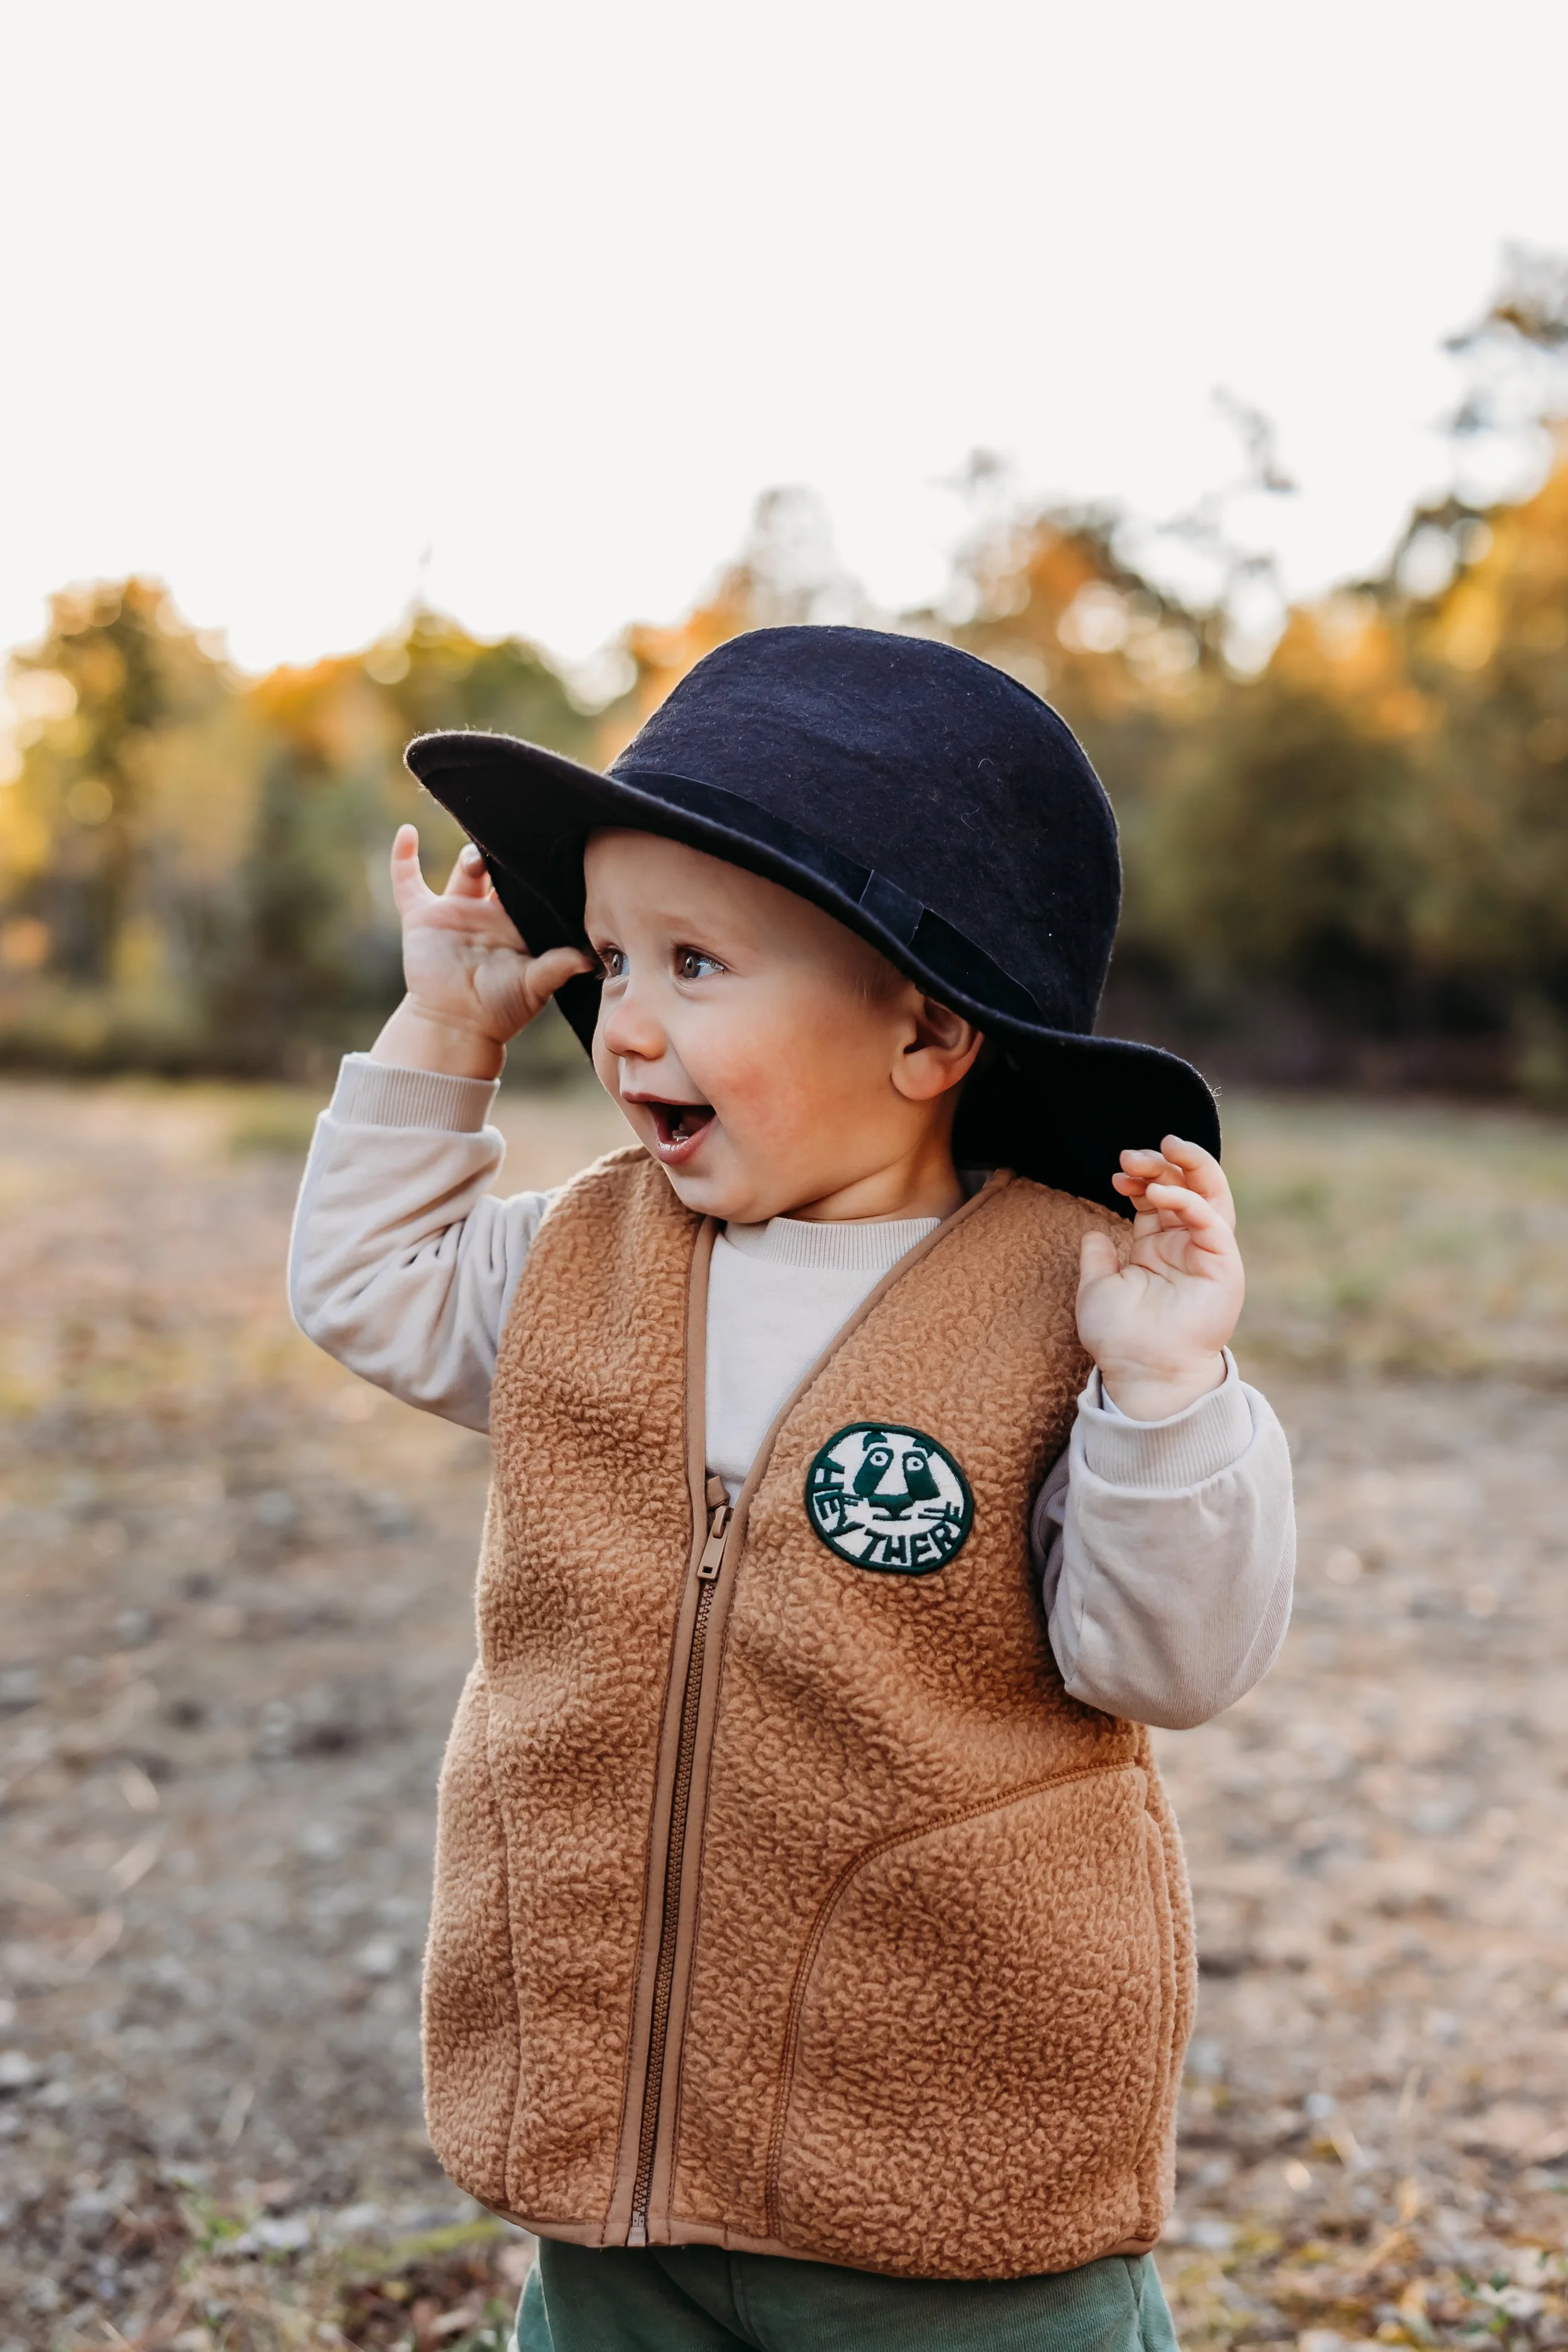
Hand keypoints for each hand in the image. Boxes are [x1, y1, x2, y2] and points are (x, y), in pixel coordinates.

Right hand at [369, 826, 593, 1078]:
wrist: (456, 1025)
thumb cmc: (500, 1009)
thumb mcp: (534, 986)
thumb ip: (558, 967)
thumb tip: (589, 959)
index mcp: (516, 923)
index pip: (529, 887)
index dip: (536, 869)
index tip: (547, 848)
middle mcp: (487, 912)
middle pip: (500, 870)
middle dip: (506, 854)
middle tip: (518, 839)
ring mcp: (454, 911)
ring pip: (465, 869)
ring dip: (472, 853)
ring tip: (480, 851)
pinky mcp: (422, 916)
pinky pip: (407, 881)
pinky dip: (403, 856)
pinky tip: (407, 832)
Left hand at [1075, 1135, 1242, 1419]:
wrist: (1141, 1373)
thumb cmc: (1120, 1338)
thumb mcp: (1098, 1287)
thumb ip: (1098, 1258)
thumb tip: (1093, 1233)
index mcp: (1159, 1247)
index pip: (1158, 1196)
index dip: (1139, 1178)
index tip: (1115, 1173)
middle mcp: (1187, 1245)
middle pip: (1187, 1187)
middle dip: (1163, 1163)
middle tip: (1133, 1154)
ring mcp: (1208, 1254)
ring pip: (1210, 1195)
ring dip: (1189, 1166)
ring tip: (1165, 1148)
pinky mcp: (1223, 1267)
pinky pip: (1211, 1222)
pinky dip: (1187, 1201)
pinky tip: (1159, 1192)